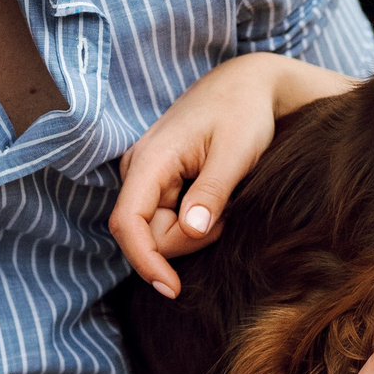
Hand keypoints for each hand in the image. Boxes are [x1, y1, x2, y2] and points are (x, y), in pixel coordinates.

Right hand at [110, 55, 354, 296]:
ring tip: (225, 195)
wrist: (245, 85)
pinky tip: (217, 196)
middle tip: (228, 210)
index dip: (146, 263)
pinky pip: (170, 217)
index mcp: (149, 160)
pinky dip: (196, 218)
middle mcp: (137, 169)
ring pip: (161, 229)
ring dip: (196, 228)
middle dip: (189, 239)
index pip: (128, 224)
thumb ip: (212, 193)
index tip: (172, 289)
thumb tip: (192, 232)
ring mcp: (146, 176)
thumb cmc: (243, 113)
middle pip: (149, 235)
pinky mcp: (158, 181)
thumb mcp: (236, 153)